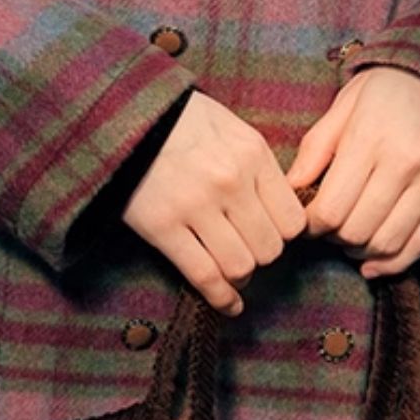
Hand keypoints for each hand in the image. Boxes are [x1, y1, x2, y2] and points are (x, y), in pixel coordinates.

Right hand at [122, 91, 305, 315]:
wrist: (127, 115)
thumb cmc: (183, 120)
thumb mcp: (232, 128)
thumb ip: (258, 165)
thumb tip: (280, 204)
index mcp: (252, 155)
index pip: (292, 219)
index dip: (286, 235)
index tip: (274, 234)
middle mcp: (231, 182)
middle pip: (269, 248)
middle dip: (262, 256)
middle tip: (250, 249)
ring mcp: (197, 206)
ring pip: (240, 266)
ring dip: (241, 276)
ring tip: (235, 271)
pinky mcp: (163, 227)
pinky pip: (203, 276)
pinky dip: (220, 298)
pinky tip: (228, 304)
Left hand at [286, 68, 419, 276]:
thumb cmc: (392, 85)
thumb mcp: (347, 102)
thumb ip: (317, 146)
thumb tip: (290, 188)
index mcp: (369, 138)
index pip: (331, 208)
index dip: (311, 224)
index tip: (305, 219)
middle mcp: (404, 164)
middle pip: (358, 230)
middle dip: (333, 238)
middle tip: (326, 229)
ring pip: (389, 243)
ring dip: (361, 253)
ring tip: (348, 241)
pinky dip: (396, 262)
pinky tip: (374, 262)